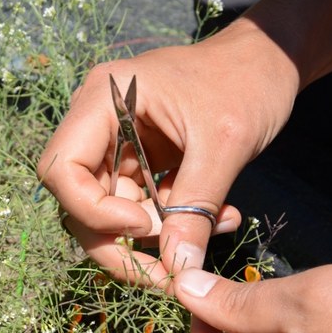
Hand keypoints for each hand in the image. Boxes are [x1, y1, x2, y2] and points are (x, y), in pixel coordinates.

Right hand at [38, 19, 298, 285]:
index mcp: (102, 100)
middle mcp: (95, 124)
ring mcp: (113, 145)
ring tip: (215, 227)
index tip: (142, 225)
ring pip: (107, 213)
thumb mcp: (224, 144)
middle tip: (166, 272)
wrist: (270, 59)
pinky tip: (217, 217)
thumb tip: (177, 269)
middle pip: (78, 200)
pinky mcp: (135, 163)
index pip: (62, 169)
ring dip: (155, 237)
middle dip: (119, 243)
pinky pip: (137, 208)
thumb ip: (195, 208)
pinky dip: (171, 224)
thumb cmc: (247, 81)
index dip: (92, 209)